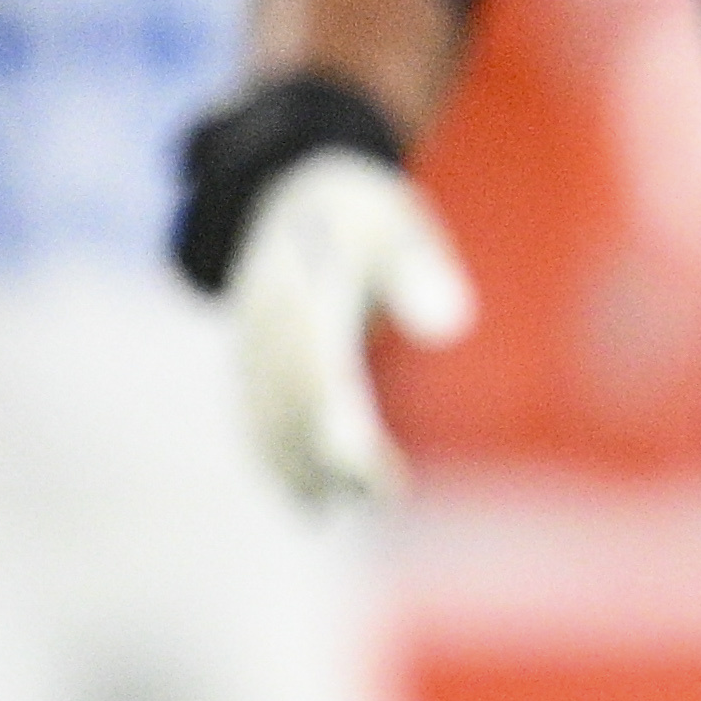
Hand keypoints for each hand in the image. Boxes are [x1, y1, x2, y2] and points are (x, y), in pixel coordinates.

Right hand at [228, 147, 475, 505]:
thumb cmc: (362, 213)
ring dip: (297, 466)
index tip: (371, 463)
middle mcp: (264, 318)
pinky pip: (256, 416)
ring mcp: (248, 341)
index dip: (339, 418)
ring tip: (333, 512)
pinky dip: (277, 459)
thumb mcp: (395, 222)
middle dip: (325, 453)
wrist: (289, 189)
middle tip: (375, 497)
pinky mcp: (248, 361)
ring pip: (265, 415)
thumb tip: (452, 327)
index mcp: (301, 282)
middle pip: (290, 398)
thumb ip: (420, 270)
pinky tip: (308, 504)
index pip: (316, 362)